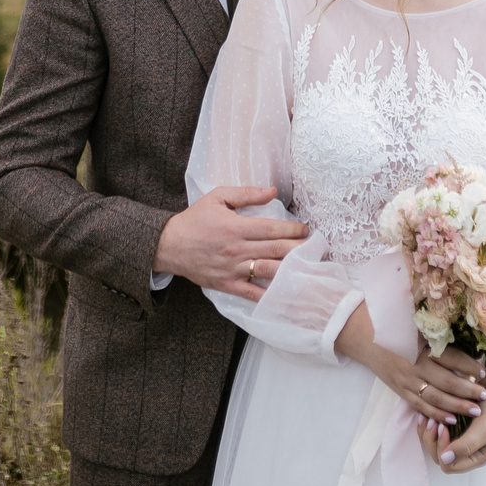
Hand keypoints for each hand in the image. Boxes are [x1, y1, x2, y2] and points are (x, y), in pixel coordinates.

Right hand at [153, 186, 307, 300]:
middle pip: (275, 250)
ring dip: (290, 270)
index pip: (272, 229)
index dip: (292, 229)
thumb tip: (272, 191)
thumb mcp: (218, 197)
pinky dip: (269, 295)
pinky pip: (252, 293)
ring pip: (268, 271)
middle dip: (298, 249)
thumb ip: (246, 193)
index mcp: (236, 227)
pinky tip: (285, 294)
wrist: (170, 245)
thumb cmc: (195, 219)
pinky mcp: (228, 285)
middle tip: (315, 248)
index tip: (306, 229)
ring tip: (307, 268)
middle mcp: (237, 249)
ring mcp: (233, 269)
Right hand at [335, 305, 485, 423]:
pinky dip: (436, 413)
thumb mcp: (412, 318)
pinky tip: (451, 419)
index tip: (483, 370)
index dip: (468, 365)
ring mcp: (405, 380)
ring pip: (435, 398)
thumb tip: (462, 326)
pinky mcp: (399, 390)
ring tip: (475, 410)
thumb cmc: (390, 322)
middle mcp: (413, 365)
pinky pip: (420, 406)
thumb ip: (434, 324)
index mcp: (419, 344)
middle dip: (468, 390)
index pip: (449, 358)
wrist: (362, 335)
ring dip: (457, 405)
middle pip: (446, 381)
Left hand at [421, 339, 485, 473]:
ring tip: (428, 416)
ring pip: (436, 442)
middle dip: (432, 440)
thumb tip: (444, 460)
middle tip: (433, 420)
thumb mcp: (485, 429)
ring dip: (429, 431)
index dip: (442, 450)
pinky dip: (431, 421)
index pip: (450, 465)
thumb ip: (465, 446)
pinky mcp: (456, 423)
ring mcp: (461, 436)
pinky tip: (427, 411)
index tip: (444, 427)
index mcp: (477, 456)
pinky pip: (438, 428)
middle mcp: (467, 449)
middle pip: (440, 456)